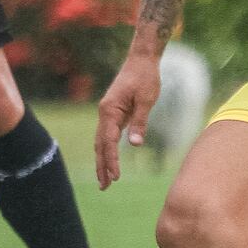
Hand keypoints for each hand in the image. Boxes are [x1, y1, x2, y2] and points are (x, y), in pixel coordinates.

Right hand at [94, 49, 161, 187]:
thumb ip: (140, 122)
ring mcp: (107, 113)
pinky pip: (107, 136)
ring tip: (104, 181)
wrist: (141, 60)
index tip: (115, 177)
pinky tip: (108, 162)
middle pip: (100, 145)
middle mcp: (104, 113)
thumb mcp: (146, 100)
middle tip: (104, 187)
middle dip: (102, 166)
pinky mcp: (113, 113)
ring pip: (101, 142)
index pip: (108, 141)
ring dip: (102, 161)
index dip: (111, 160)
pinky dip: (107, 150)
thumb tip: (135, 144)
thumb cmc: (145, 78)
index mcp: (109, 110)